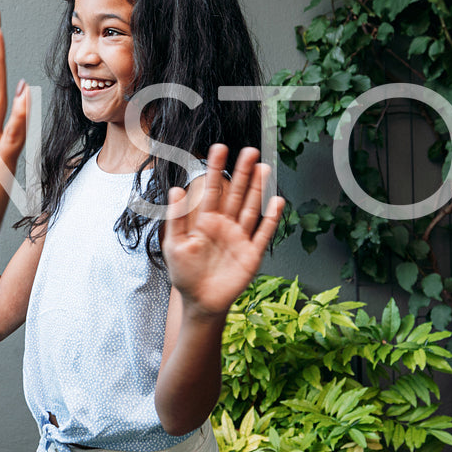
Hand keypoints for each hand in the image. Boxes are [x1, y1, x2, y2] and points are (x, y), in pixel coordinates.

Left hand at [162, 144, 284, 318]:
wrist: (200, 303)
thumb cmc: (185, 275)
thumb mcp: (174, 246)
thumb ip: (176, 219)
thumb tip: (176, 191)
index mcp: (206, 221)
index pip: (212, 190)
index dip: (216, 169)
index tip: (220, 148)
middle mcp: (225, 225)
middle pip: (236, 194)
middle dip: (242, 173)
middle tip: (248, 151)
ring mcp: (240, 238)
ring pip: (251, 208)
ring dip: (258, 189)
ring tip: (263, 168)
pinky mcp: (251, 254)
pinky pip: (263, 234)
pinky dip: (271, 219)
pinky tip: (277, 201)